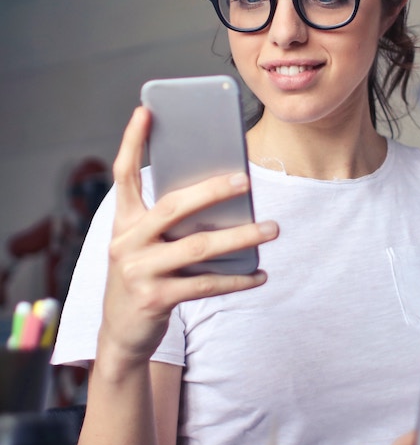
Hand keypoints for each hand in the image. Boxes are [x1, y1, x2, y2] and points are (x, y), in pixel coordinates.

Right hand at [98, 106, 278, 370]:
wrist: (122, 334)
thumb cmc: (146, 276)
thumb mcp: (148, 245)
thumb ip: (173, 221)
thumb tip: (227, 194)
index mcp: (123, 222)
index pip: (124, 174)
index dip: (132, 141)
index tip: (146, 110)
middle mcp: (126, 242)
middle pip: (173, 207)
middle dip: (212, 190)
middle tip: (246, 180)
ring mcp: (138, 272)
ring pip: (198, 246)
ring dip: (240, 237)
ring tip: (272, 228)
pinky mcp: (155, 299)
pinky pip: (206, 284)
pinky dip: (238, 279)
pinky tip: (261, 274)